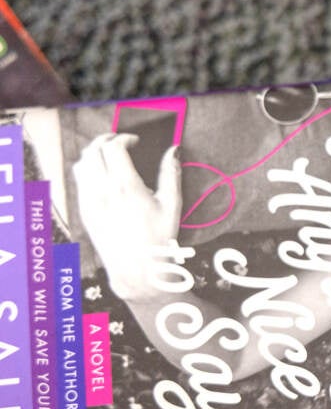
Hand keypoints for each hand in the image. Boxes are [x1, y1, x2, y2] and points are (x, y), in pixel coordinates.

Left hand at [73, 133, 181, 300]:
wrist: (137, 269)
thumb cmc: (157, 239)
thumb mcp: (171, 205)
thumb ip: (171, 173)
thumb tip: (173, 151)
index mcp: (126, 187)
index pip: (114, 148)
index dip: (124, 138)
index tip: (134, 141)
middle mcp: (103, 191)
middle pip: (93, 150)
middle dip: (106, 140)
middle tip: (119, 142)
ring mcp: (90, 201)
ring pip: (82, 163)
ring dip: (94, 153)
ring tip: (108, 155)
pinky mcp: (85, 211)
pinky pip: (79, 180)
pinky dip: (87, 169)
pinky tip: (101, 174)